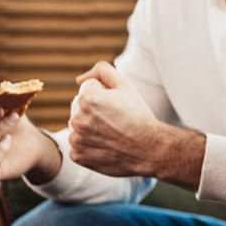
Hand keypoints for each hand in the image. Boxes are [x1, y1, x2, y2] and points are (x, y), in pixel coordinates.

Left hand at [67, 61, 164, 176]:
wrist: (149, 149)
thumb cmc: (138, 116)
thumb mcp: (125, 85)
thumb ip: (102, 70)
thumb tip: (79, 80)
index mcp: (88, 99)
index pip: (88, 89)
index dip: (104, 95)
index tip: (117, 106)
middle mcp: (78, 119)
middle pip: (80, 107)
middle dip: (94, 110)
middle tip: (115, 120)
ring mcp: (76, 139)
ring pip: (79, 126)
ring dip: (91, 128)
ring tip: (111, 133)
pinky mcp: (77, 155)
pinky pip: (78, 145)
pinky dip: (89, 145)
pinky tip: (106, 145)